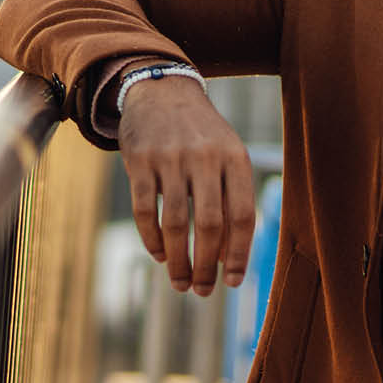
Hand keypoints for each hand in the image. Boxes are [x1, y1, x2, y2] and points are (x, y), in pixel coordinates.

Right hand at [118, 76, 255, 295]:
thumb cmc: (203, 137)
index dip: (239, 254)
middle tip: (202, 291)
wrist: (163, 92)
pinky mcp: (140, 161)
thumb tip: (228, 259)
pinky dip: (151, 239)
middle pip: (210, 225)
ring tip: (181, 282)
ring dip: (178, 260)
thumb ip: (231, 201)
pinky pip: (145, 210)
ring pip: (175, 223)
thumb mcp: (228, 157)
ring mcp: (171, 158)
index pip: (242, 216)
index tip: (233, 282)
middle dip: (207, 265)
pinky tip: (160, 255)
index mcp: (236, 159)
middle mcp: (206, 158)